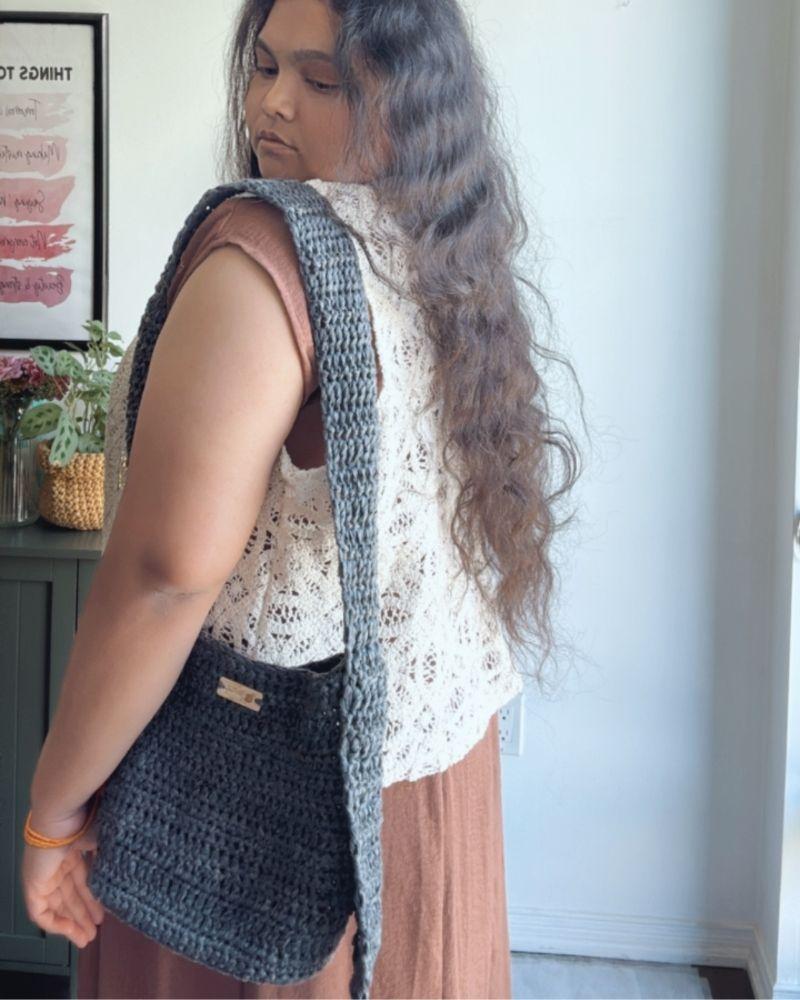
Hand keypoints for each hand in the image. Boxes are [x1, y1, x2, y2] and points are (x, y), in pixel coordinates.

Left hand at [22, 802, 104, 947]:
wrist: (62, 814)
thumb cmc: (87, 822)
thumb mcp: (105, 842)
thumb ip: (110, 860)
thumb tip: (125, 876)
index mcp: (71, 849)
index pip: (80, 879)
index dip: (92, 897)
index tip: (106, 912)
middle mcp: (56, 863)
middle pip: (69, 894)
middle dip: (83, 914)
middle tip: (96, 931)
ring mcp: (43, 874)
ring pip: (57, 905)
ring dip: (72, 923)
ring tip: (87, 938)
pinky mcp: (33, 884)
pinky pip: (40, 912)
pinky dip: (56, 924)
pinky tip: (73, 932)